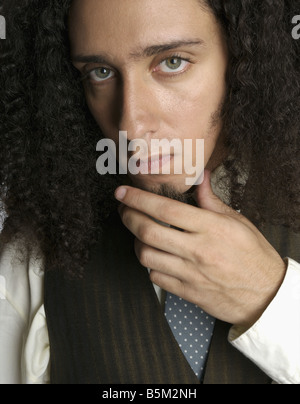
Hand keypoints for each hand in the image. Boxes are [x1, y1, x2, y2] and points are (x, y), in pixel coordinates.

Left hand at [115, 170, 286, 326]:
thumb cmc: (253, 256)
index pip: (165, 209)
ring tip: (138, 233)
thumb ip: (211, 200)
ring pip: (146, 255)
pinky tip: (154, 255)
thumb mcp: (238, 221)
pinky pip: (155, 277)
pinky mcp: (186, 292)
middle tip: (124, 209)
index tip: (123, 192)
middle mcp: (197, 250)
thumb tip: (200, 178)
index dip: (138, 198)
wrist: (265, 295)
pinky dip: (148, 264)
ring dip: (135, 241)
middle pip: (148, 231)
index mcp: (211, 228)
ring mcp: (190, 273)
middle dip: (128, 216)